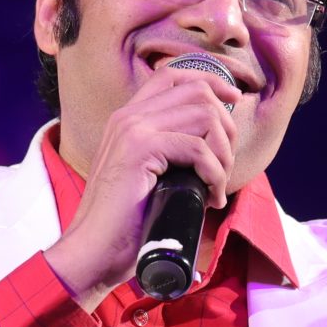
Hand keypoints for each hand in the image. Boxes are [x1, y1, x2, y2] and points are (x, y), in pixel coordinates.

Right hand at [46, 66, 239, 307]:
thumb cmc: (124, 223)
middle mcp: (128, 116)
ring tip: (216, 185)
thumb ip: (169, 152)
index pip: (174, 75)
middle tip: (223, 168)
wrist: (92, 251)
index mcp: (128, 118)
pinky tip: (209, 197)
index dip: (211, 81)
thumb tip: (213, 147)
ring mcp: (132, 129)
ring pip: (204, 116)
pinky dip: (214, 174)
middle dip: (225, 127)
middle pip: (198, 91)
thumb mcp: (148, 176)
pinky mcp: (140, 150)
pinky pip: (198, 149)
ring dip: (223, 154)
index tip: (234, 98)